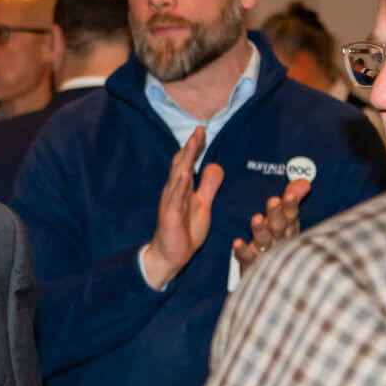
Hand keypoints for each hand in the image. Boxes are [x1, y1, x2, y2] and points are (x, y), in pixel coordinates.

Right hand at [141, 128, 224, 290]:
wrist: (169, 256)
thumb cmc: (184, 231)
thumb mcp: (202, 205)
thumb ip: (208, 186)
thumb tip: (215, 165)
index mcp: (182, 188)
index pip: (187, 162)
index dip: (194, 147)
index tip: (201, 130)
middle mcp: (174, 192)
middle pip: (181, 164)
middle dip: (190, 147)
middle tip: (198, 130)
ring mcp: (171, 203)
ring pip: (177, 177)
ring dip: (184, 160)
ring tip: (191, 143)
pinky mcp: (170, 216)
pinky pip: (175, 199)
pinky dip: (179, 185)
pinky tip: (184, 174)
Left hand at [231, 177, 309, 274]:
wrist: (276, 282)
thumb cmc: (280, 243)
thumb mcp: (288, 221)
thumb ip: (293, 199)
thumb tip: (304, 182)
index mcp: (288, 229)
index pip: (291, 215)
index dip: (291, 205)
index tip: (289, 194)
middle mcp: (279, 240)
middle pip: (279, 226)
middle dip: (276, 214)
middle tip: (273, 201)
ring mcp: (266, 254)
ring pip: (264, 241)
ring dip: (260, 230)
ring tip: (256, 219)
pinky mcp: (252, 265)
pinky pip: (246, 257)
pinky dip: (242, 251)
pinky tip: (236, 243)